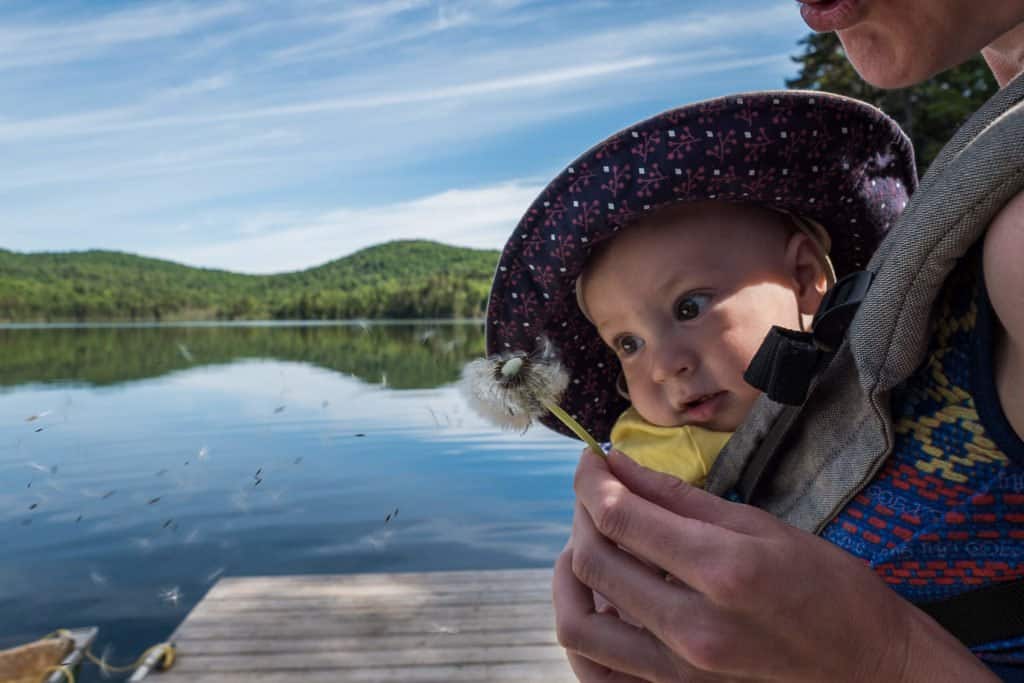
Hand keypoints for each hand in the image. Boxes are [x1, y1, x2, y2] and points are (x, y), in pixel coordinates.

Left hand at [552, 450, 998, 681]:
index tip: (590, 459)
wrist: (869, 668)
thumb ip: (678, 497)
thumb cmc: (826, 586)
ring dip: (570, 577)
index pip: (619, 517)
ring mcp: (680, 673)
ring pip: (579, 626)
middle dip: (581, 515)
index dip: (590, 480)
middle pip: (592, 564)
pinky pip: (598, 672)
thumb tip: (617, 463)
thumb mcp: (760, 525)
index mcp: (723, 570)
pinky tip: (602, 603)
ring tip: (589, 548)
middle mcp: (693, 628)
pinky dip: (585, 633)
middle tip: (596, 494)